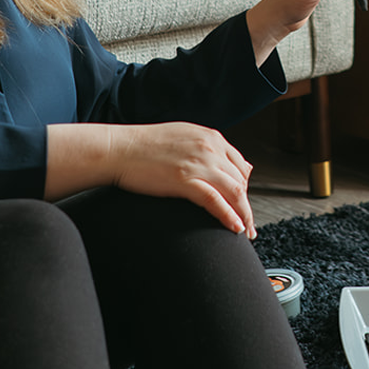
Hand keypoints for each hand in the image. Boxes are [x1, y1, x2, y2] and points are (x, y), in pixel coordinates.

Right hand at [110, 121, 256, 237]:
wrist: (118, 148)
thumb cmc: (145, 145)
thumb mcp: (184, 136)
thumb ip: (206, 147)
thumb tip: (223, 162)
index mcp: (212, 137)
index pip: (240, 166)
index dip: (245, 188)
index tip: (244, 205)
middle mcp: (211, 148)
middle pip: (241, 181)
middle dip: (247, 205)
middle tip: (250, 225)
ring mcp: (199, 163)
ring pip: (234, 191)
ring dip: (244, 214)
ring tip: (246, 231)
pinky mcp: (184, 179)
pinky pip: (214, 200)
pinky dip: (228, 215)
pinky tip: (235, 227)